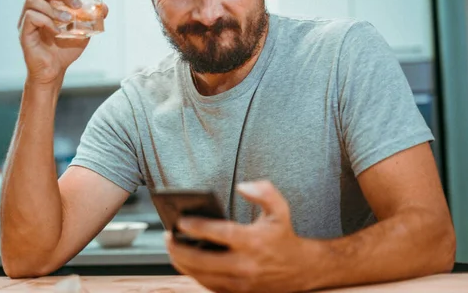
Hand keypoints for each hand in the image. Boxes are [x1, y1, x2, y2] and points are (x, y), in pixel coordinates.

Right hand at [17, 0, 108, 85]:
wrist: (55, 70)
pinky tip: (57, 32)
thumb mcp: (84, 31)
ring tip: (68, 20)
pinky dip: (47, 21)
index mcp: (46, 3)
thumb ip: (92, 18)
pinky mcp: (24, 32)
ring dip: (54, 7)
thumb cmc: (65, 49)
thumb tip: (103, 7)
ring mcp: (26, 19)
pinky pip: (31, 17)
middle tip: (76, 4)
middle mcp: (34, 8)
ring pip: (33, 0)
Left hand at [166, 181, 319, 292]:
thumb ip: (265, 192)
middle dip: (179, 249)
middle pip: (202, 260)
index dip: (197, 227)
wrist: (300, 269)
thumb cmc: (284, 236)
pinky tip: (184, 261)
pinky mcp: (236, 292)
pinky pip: (207, 285)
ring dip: (181, 263)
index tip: (181, 221)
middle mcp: (244, 264)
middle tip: (168, 236)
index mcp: (253, 242)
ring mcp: (239, 282)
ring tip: (171, 247)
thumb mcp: (280, 210)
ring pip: (200, 276)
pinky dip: (193, 274)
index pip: (219, 234)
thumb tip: (243, 186)